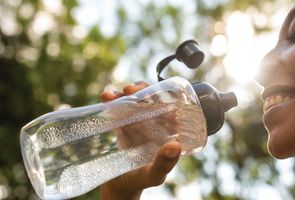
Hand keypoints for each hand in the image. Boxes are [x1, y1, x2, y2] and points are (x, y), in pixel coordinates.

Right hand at [99, 82, 181, 199]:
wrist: (117, 188)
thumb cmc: (140, 182)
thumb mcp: (153, 175)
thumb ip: (164, 164)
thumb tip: (175, 146)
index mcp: (167, 133)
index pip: (169, 108)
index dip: (163, 97)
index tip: (153, 94)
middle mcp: (155, 125)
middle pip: (151, 100)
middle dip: (142, 90)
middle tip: (131, 90)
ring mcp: (138, 124)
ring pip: (134, 101)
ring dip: (125, 93)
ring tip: (113, 94)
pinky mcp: (122, 126)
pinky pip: (119, 108)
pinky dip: (112, 100)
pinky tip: (105, 96)